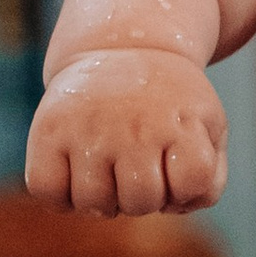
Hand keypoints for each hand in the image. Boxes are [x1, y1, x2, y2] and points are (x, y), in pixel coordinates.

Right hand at [26, 50, 228, 214]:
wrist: (122, 50)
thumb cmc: (169, 106)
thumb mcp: (207, 127)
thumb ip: (208, 178)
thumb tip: (175, 207)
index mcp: (182, 122)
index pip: (194, 181)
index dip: (186, 190)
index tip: (175, 168)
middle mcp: (134, 125)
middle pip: (140, 200)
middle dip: (142, 201)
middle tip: (136, 173)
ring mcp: (89, 128)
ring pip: (92, 202)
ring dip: (101, 203)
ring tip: (107, 175)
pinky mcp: (48, 130)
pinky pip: (47, 191)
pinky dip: (59, 198)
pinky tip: (75, 176)